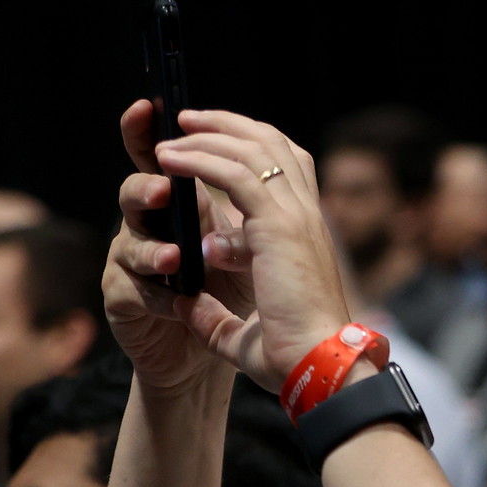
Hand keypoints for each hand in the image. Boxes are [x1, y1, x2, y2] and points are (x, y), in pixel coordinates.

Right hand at [102, 100, 249, 391]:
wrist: (234, 352)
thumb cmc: (246, 291)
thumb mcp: (257, 241)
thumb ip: (247, 204)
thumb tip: (247, 168)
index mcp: (184, 204)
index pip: (160, 160)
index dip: (145, 131)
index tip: (149, 106)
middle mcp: (152, 226)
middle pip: (135, 191)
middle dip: (146, 187)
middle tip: (163, 189)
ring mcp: (133, 263)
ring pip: (128, 241)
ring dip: (151, 247)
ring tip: (175, 257)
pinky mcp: (126, 302)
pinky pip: (134, 290)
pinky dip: (159, 294)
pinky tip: (181, 303)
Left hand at [110, 105, 353, 391]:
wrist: (317, 366)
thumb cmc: (291, 357)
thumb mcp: (246, 332)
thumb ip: (218, 318)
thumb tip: (189, 307)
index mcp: (306, 234)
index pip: (289, 167)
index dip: (251, 146)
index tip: (212, 142)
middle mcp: (306, 217)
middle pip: (274, 144)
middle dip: (228, 125)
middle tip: (188, 120)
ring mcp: (296, 218)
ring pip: (253, 149)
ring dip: (208, 135)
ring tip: (171, 134)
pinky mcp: (278, 226)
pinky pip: (234, 174)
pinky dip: (200, 159)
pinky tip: (168, 160)